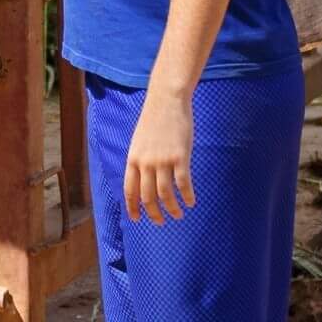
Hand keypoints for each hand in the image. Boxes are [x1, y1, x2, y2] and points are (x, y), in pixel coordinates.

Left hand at [124, 89, 195, 224]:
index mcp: (133, 159)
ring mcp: (162, 160)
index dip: (132, 207)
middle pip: (148, 197)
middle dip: (154, 213)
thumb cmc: (154, 120)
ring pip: (166, 194)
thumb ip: (140, 160)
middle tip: (161, 222)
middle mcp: (145, 163)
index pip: (129, 190)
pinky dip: (187, 196)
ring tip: (178, 215)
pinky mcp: (180, 157)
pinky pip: (183, 184)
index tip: (136, 219)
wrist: (166, 100)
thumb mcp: (139, 141)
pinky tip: (191, 202)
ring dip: (172, 209)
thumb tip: (144, 179)